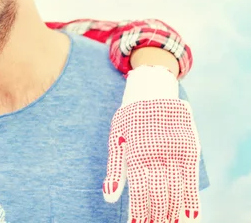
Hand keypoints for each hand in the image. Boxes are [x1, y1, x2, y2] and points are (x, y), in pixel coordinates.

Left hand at [103, 66, 200, 222]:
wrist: (152, 91)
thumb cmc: (130, 120)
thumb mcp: (117, 139)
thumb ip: (115, 169)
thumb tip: (109, 198)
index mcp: (136, 152)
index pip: (139, 190)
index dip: (138, 211)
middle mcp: (156, 153)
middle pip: (158, 193)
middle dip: (155, 214)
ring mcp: (175, 151)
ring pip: (175, 189)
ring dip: (172, 211)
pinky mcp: (189, 149)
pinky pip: (191, 178)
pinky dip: (192, 199)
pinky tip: (189, 217)